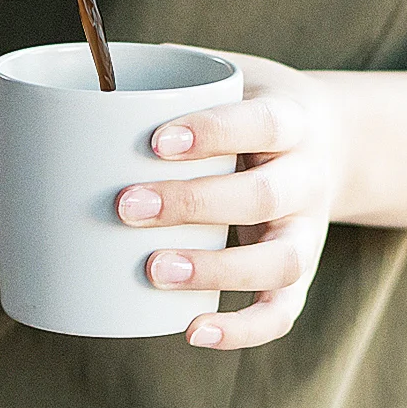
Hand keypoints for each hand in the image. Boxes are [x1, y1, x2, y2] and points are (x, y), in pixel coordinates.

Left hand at [116, 54, 343, 349]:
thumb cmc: (251, 107)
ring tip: (153, 270)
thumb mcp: (230, 76)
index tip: (155, 141)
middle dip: (193, 204)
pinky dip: (242, 330)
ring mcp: (307, 230)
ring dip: (216, 270)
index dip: (215, 132)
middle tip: (125, 206)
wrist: (331, 143)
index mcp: (293, 119)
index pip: (263, 123)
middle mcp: (307, 177)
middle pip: (264, 195)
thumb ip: (170, 77)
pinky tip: (191, 331)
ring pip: (280, 262)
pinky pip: (282, 312)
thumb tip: (75, 77)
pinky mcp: (299, 274)